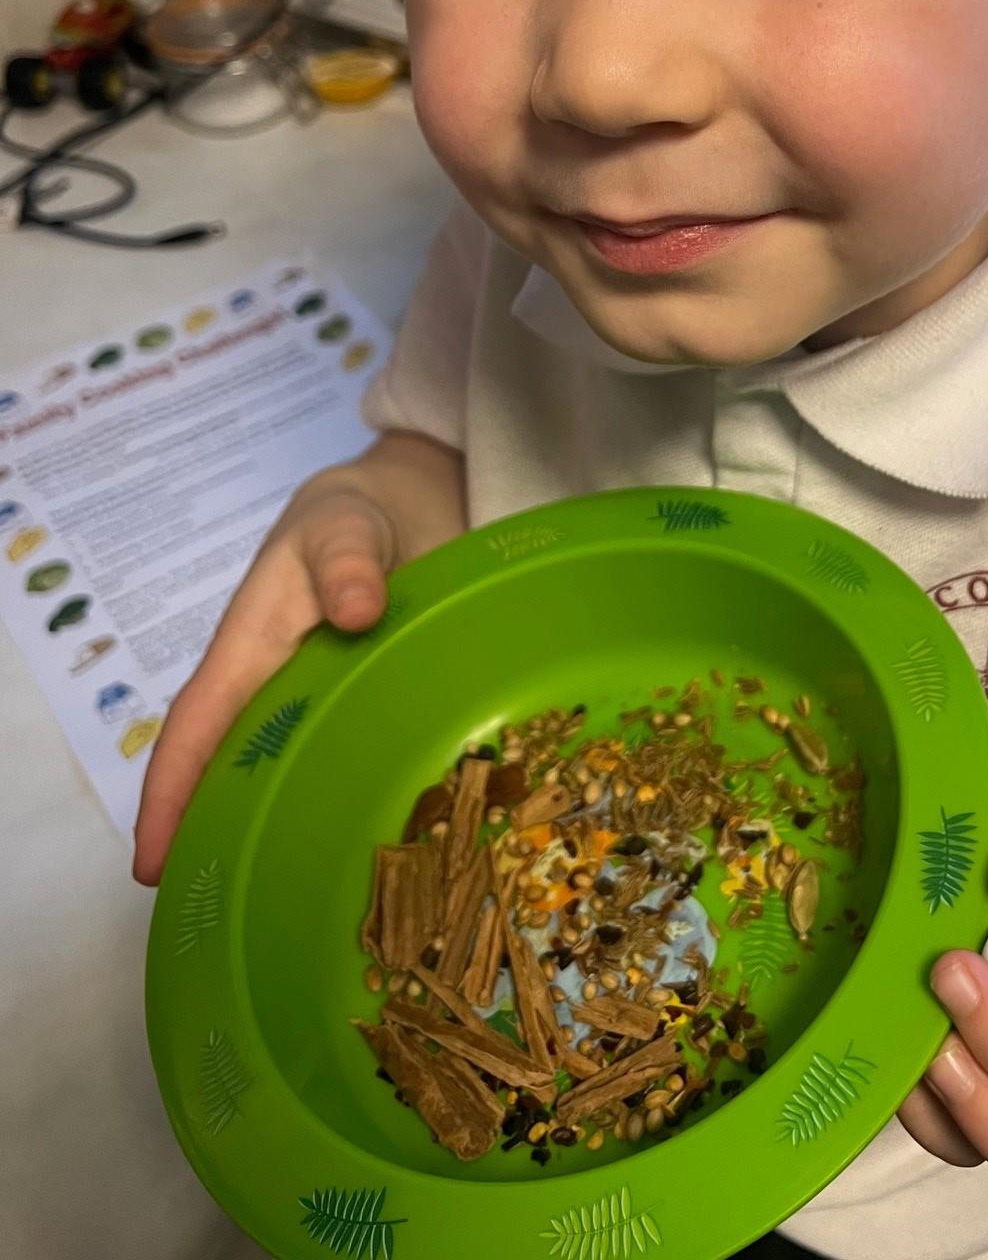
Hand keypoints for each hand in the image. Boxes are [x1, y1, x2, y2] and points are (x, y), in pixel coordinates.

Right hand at [132, 478, 395, 885]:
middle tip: (223, 912)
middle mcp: (278, 692)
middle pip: (236, 773)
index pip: (198, 731)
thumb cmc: (351, 521)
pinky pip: (350, 766)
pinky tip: (373, 851)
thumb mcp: (342, 529)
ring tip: (293, 905)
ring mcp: (324, 707)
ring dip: (284, 832)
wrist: (402, 508)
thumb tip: (356, 609)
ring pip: (293, 779)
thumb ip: (346, 562)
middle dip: (218, 839)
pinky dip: (349, 806)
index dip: (172, 795)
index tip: (152, 864)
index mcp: (250, 655)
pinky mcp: (368, 712)